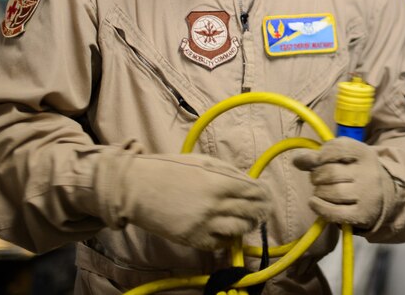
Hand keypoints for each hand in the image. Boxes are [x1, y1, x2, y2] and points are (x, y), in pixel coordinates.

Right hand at [96, 152, 271, 250]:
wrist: (137, 188)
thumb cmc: (170, 169)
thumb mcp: (203, 162)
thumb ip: (228, 172)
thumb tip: (250, 182)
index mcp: (219, 182)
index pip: (254, 191)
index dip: (264, 194)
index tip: (267, 195)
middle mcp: (214, 205)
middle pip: (251, 211)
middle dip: (261, 210)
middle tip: (264, 210)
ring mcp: (204, 224)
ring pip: (239, 230)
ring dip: (248, 225)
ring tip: (249, 221)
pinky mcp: (193, 239)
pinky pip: (220, 243)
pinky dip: (228, 238)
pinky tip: (229, 231)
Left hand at [293, 137, 388, 228]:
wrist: (379, 196)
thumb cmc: (354, 172)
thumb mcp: (342, 159)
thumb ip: (318, 157)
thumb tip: (296, 159)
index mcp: (365, 153)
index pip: (338, 148)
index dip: (322, 154)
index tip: (320, 160)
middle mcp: (369, 173)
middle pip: (331, 172)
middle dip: (316, 176)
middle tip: (316, 178)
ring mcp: (367, 195)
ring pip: (331, 192)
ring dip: (318, 192)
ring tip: (320, 190)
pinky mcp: (362, 214)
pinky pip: (333, 212)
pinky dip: (319, 207)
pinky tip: (314, 202)